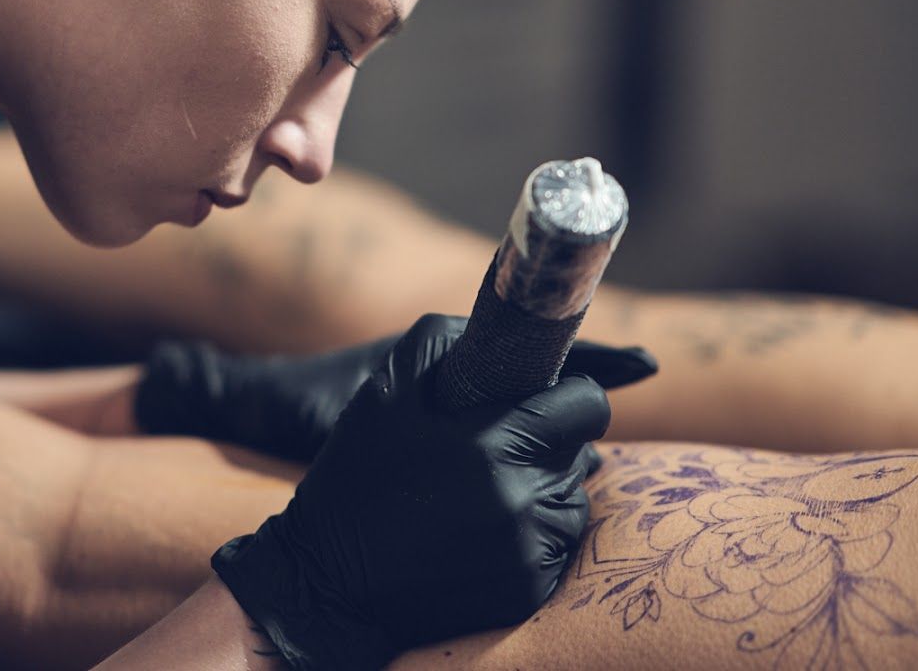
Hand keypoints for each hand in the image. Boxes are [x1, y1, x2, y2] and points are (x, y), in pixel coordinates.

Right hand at [212, 314, 609, 668]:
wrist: (332, 581)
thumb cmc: (358, 476)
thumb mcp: (385, 390)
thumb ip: (443, 341)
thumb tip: (499, 326)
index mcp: (492, 444)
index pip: (585, 406)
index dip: (566, 397)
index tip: (540, 403)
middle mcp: (520, 500)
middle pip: (581, 454)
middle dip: (548, 445)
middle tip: (498, 452)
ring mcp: (528, 552)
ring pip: (573, 501)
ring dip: (543, 491)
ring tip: (486, 494)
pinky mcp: (529, 590)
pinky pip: (558, 548)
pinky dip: (533, 536)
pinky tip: (484, 533)